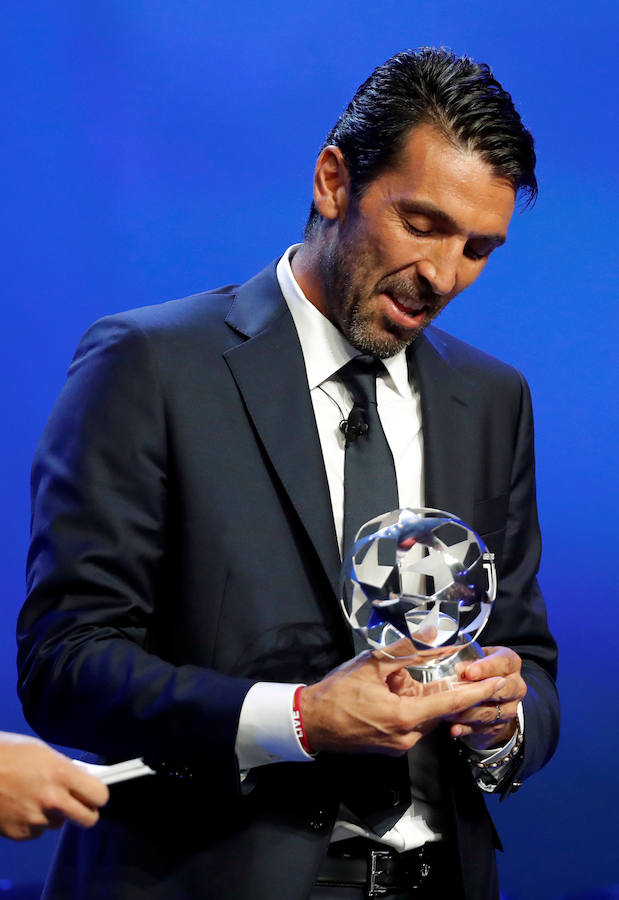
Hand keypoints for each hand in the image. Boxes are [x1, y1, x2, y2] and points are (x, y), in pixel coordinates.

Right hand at [0, 733, 108, 839]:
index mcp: (60, 774)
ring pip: (59, 823)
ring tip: (35, 797)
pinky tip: (20, 806)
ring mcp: (35, 819)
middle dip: (85, 811)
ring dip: (53, 814)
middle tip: (77, 803)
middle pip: (88, 819)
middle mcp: (52, 799)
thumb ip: (64, 767)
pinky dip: (32, 823)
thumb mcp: (40, 752)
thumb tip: (82, 776)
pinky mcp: (18, 833)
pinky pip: (37, 831)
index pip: (99, 794)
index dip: (98, 794)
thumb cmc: (6, 753)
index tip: (94, 793)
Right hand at [299, 650, 505, 755]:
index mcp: (406, 717)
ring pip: (426, 716)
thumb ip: (406, 649)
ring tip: (402, 677)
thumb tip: (433, 634)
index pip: (451, 702)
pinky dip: (412, 705)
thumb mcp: (372, 663)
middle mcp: (408, 737)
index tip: (499, 682)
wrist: (310, 722)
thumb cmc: (338, 692)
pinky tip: (395, 688)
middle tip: (458, 669)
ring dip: (424, 696)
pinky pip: (412, 723)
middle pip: (441, 710)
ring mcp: (399, 744)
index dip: (477, 692)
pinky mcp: (391, 746)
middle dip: (448, 689)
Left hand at [448, 646, 526, 750]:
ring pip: (490, 712)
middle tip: (455, 691)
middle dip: (477, 691)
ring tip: (448, 711)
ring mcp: (509, 708)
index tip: (468, 672)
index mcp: (510, 663)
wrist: (489, 697)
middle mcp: (515, 685)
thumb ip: (463, 654)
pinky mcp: (499, 726)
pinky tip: (454, 728)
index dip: (486, 667)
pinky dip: (466, 729)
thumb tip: (448, 654)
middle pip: (502, 689)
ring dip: (468, 712)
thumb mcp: (474, 657)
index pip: (504, 662)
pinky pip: (483, 729)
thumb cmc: (478, 670)